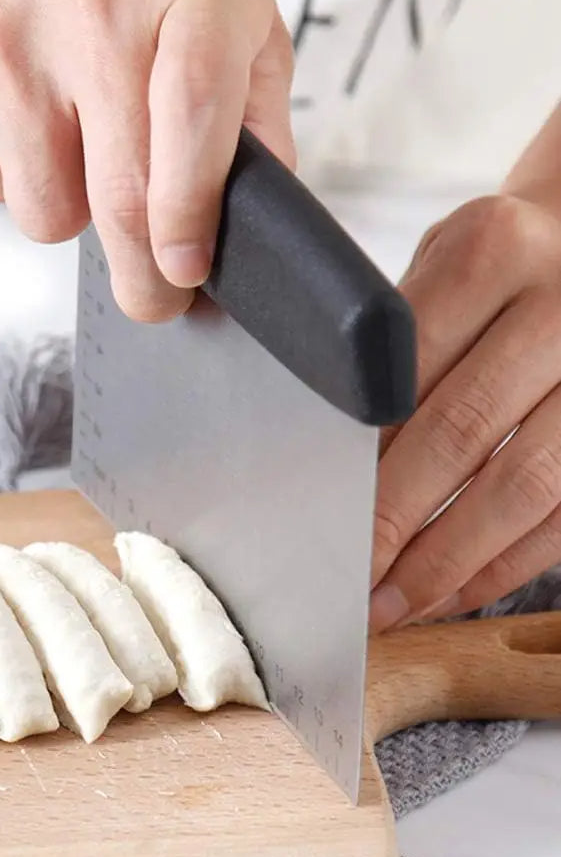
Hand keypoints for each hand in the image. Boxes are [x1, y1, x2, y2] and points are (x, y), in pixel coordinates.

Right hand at [0, 0, 294, 321]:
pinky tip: (35, 115)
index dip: (187, 227)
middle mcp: (90, 16)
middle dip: (141, 277)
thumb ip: (250, 108)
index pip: (189, 137)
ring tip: (83, 147)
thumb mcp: (230, 6)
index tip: (185, 274)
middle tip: (153, 288)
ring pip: (44, 212)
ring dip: (73, 205)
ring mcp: (7, 39)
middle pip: (116, 204)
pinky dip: (18, 170)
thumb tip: (244, 212)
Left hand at [370, 195, 560, 631]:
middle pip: (459, 433)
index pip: (402, 371)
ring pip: (522, 486)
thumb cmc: (504, 258)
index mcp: (490, 251)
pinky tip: (455, 590)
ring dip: (448, 560)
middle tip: (346, 580)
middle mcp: (558, 308)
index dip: (361, 455)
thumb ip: (397, 341)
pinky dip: (507, 564)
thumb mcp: (446, 260)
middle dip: (393, 521)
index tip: (320, 514)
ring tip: (391, 605)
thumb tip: (330, 453)